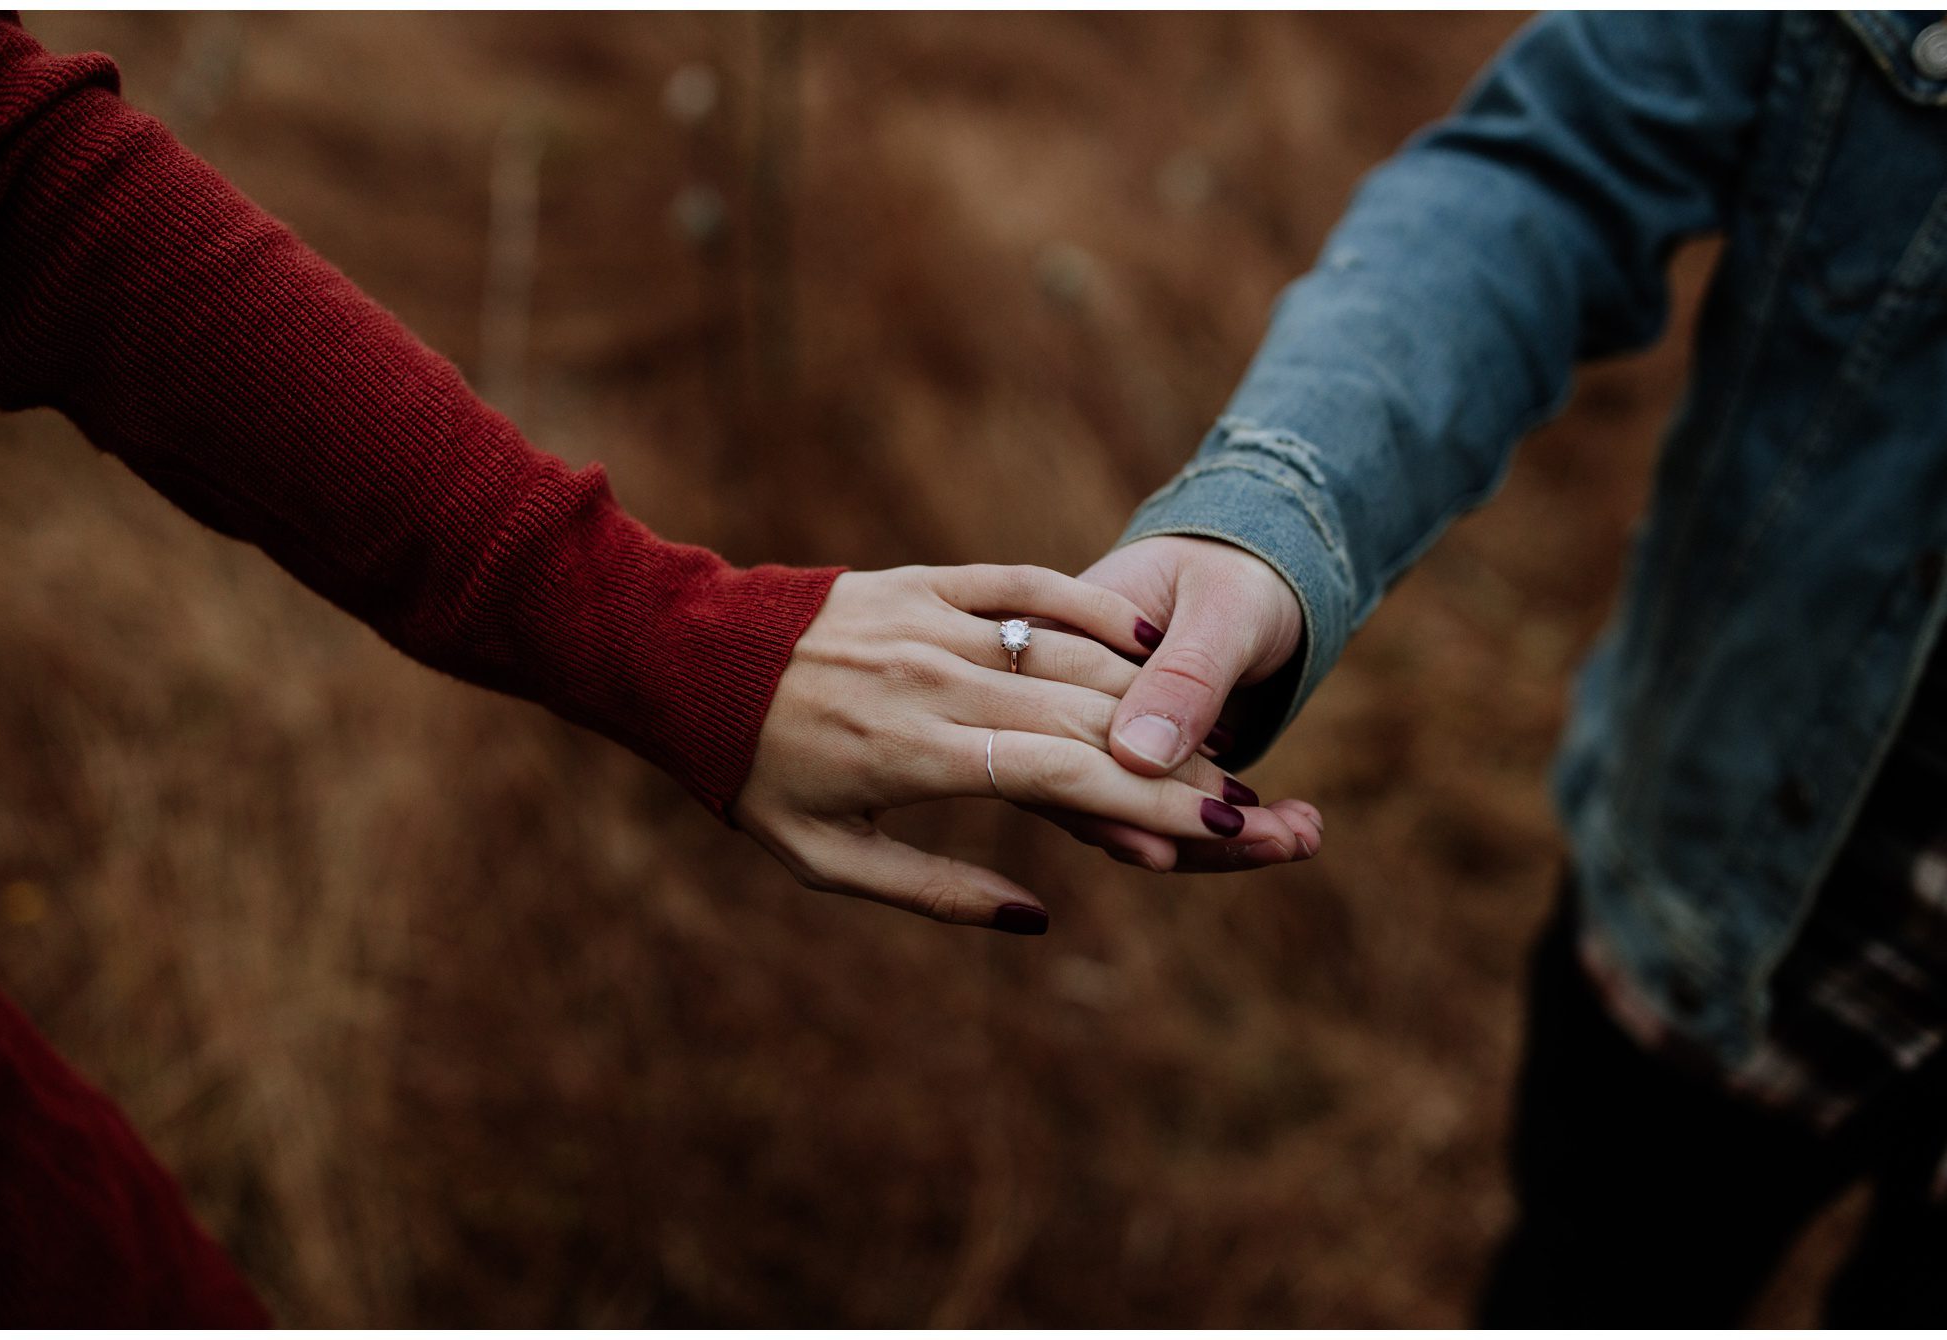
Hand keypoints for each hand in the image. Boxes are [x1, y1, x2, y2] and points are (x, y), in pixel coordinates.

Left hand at [732, 563, 1315, 932]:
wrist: (679, 659)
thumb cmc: (750, 775)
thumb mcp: (824, 860)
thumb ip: (934, 893)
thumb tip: (1036, 918)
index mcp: (914, 753)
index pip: (1066, 778)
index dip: (1156, 806)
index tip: (1232, 832)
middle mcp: (936, 679)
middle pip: (1092, 722)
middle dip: (1187, 770)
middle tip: (1267, 807)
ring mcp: (933, 620)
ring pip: (1072, 655)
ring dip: (1155, 700)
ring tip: (1222, 742)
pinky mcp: (923, 580)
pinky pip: (1027, 585)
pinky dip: (1093, 608)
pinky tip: (1146, 635)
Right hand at [1038, 536, 1311, 871]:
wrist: (1253, 574)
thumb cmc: (1232, 573)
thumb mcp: (1220, 609)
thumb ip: (1183, 677)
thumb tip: (1135, 759)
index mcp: (1047, 653)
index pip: (1064, 746)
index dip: (1131, 799)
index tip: (1222, 820)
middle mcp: (1056, 712)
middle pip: (1100, 800)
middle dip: (1198, 835)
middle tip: (1289, 838)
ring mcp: (1096, 749)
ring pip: (1140, 823)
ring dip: (1224, 843)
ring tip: (1305, 836)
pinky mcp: (1138, 777)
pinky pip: (1172, 823)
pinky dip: (1235, 833)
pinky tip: (1299, 832)